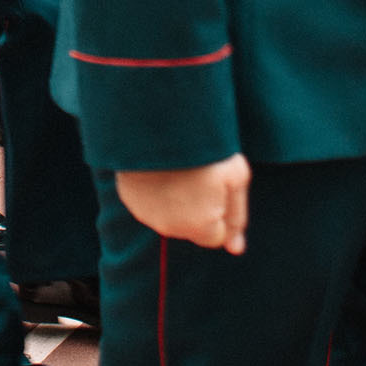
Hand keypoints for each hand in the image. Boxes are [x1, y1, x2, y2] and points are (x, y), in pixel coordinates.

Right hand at [117, 155, 250, 251]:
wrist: (162, 116)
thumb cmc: (206, 146)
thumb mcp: (236, 177)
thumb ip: (237, 216)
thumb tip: (236, 248)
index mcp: (200, 227)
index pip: (217, 235)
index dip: (221, 209)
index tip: (218, 183)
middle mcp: (170, 228)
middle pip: (192, 227)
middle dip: (199, 208)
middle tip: (199, 172)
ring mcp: (145, 213)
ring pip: (169, 216)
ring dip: (176, 199)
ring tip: (179, 166)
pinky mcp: (128, 197)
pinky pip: (148, 202)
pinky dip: (155, 189)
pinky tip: (160, 167)